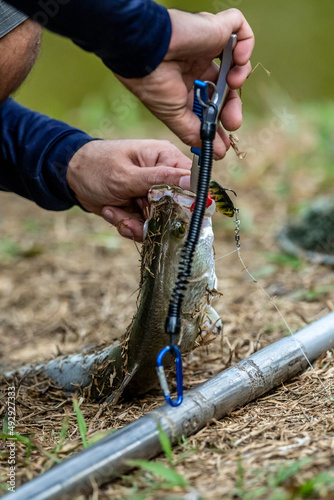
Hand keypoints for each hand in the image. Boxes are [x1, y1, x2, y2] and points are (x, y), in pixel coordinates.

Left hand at [66, 139, 190, 241]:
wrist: (71, 177)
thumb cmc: (96, 166)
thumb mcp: (127, 175)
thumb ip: (161, 179)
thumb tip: (193, 182)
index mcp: (166, 159)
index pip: (192, 181)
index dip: (191, 201)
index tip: (177, 216)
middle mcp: (164, 177)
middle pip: (177, 208)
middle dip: (154, 218)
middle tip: (130, 217)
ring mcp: (153, 195)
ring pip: (160, 222)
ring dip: (135, 223)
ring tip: (114, 213)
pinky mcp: (143, 209)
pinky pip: (145, 226)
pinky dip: (127, 225)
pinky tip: (111, 212)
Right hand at [115, 8, 253, 158]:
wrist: (146, 52)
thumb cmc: (153, 83)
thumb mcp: (175, 116)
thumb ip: (196, 134)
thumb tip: (217, 154)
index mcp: (185, 83)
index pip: (211, 103)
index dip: (220, 121)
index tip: (225, 141)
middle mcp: (197, 64)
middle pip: (226, 87)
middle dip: (233, 106)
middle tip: (233, 122)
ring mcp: (207, 44)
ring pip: (237, 61)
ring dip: (240, 78)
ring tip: (233, 83)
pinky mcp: (216, 26)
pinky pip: (241, 30)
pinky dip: (247, 45)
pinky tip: (237, 60)